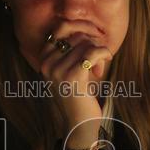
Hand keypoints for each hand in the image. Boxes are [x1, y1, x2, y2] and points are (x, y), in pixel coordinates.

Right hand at [38, 33, 111, 149]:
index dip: (80, 26)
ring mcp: (58, 71)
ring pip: (87, 44)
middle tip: (97, 60)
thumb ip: (69, 51)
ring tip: (98, 68)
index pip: (60, 28)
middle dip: (92, 44)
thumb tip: (83, 26)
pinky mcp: (73, 77)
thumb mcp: (67, 71)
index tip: (93, 35)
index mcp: (44, 60)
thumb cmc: (78, 95)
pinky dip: (104, 54)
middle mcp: (47, 64)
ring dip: (98, 53)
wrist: (80, 123)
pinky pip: (93, 52)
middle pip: (76, 35)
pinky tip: (105, 63)